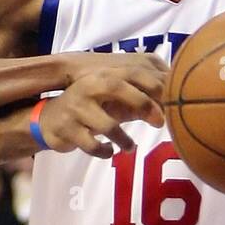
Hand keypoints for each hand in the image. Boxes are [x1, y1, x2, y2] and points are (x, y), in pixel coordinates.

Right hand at [43, 53, 167, 158]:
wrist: (50, 119)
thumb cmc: (91, 108)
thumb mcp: (113, 98)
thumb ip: (139, 98)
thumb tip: (174, 104)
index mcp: (103, 76)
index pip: (132, 73)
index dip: (154, 84)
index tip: (172, 101)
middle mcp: (89, 87)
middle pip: (117, 88)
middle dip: (143, 103)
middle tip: (159, 122)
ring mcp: (76, 108)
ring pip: (107, 125)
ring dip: (125, 139)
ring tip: (130, 147)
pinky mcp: (67, 129)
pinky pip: (92, 145)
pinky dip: (105, 151)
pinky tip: (109, 152)